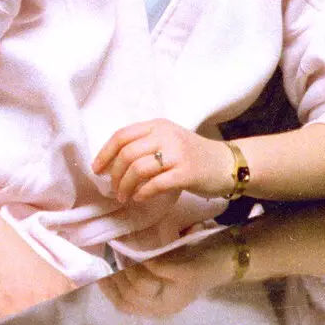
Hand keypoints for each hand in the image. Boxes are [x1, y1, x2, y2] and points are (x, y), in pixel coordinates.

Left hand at [92, 119, 234, 203]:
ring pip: (138, 169)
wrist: (227, 164)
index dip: (105, 154)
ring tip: (125, 196)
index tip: (98, 170)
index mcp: (159, 125)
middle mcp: (167, 136)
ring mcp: (178, 154)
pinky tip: (141, 198)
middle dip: (115, 175)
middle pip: (127, 154)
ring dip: (126, 187)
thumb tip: (111, 165)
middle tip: (115, 189)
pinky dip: (142, 194)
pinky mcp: (186, 173)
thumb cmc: (193, 155)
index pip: (122, 135)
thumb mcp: (169, 140)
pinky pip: (155, 185)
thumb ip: (144, 145)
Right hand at [99, 252, 219, 316]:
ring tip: (124, 249)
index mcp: (159, 308)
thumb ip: (141, 276)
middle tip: (111, 254)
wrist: (229, 256)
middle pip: (127, 296)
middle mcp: (166, 306)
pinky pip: (155, 268)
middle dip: (115, 275)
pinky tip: (140, 247)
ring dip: (127, 265)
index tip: (98, 270)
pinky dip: (144, 257)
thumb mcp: (165, 274)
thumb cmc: (194, 261)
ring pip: (138, 284)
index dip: (107, 289)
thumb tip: (108, 267)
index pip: (123, 305)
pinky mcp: (185, 275)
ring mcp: (176, 292)